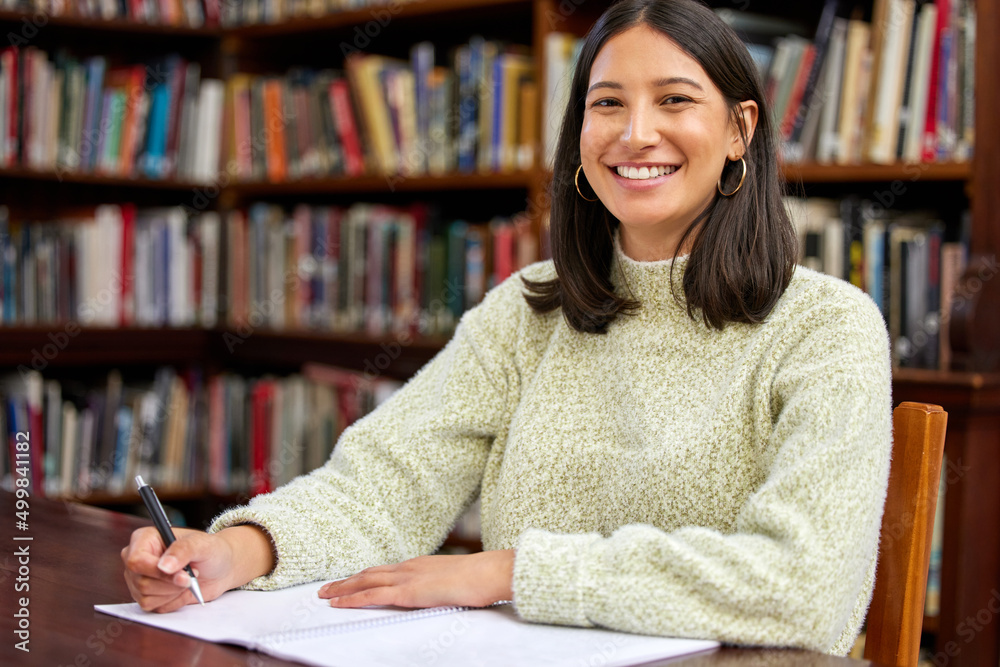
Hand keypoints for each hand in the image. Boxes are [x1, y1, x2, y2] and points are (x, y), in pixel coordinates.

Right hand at [121, 524, 274, 612]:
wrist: (220, 568)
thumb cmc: (211, 550)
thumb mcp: (201, 544)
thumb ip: (183, 550)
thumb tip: (163, 566)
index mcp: (145, 539)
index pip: (136, 561)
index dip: (156, 571)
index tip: (181, 573)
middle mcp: (138, 560)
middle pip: (141, 582)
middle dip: (171, 583)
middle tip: (192, 574)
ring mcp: (139, 579)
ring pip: (146, 598)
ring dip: (173, 592)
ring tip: (188, 580)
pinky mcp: (146, 596)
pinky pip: (153, 608)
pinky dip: (173, 602)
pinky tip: (183, 590)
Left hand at [318, 550, 514, 608]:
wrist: (488, 573)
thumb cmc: (479, 579)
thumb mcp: (454, 581)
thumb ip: (440, 586)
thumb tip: (438, 593)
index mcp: (420, 564)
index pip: (384, 570)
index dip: (364, 575)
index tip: (350, 580)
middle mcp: (409, 566)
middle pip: (369, 573)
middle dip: (346, 581)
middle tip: (326, 588)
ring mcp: (407, 577)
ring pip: (365, 581)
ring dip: (342, 588)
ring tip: (324, 595)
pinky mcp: (408, 591)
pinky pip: (373, 595)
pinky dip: (352, 599)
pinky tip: (339, 604)